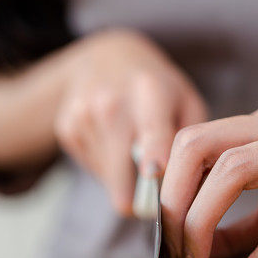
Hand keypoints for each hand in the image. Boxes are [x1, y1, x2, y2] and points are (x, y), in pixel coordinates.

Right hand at [53, 29, 205, 214]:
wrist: (107, 58)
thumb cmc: (159, 90)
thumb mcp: (187, 102)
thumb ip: (191, 144)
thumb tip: (183, 191)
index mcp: (150, 91)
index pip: (151, 133)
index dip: (153, 161)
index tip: (156, 178)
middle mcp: (111, 103)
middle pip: (121, 174)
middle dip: (140, 198)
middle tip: (157, 199)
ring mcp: (83, 115)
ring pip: (109, 181)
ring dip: (126, 177)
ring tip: (133, 149)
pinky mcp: (66, 129)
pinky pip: (94, 172)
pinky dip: (108, 168)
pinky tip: (115, 143)